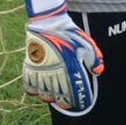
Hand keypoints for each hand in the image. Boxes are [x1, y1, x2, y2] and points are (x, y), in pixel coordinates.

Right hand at [22, 0, 103, 115]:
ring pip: (42, 95)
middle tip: (65, 99)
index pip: (72, 94)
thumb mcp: (87, 43)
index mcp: (69, 68)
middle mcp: (54, 72)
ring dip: (48, 97)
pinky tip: (38, 88)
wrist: (48, 20)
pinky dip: (33, 90)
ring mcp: (40, 70)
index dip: (76, 102)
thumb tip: (97, 72)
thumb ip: (95, 58)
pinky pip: (28, 86)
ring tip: (52, 94)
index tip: (79, 103)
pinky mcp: (29, 66)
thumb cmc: (69, 32)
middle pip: (56, 98)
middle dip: (62, 102)